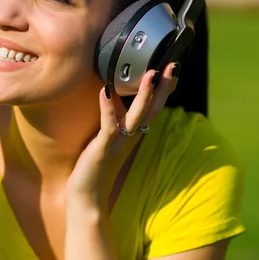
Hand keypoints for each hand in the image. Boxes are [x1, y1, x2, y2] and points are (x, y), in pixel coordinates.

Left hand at [66, 63, 179, 210]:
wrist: (86, 194)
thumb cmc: (95, 162)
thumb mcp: (107, 134)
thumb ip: (114, 115)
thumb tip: (111, 90)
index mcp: (133, 132)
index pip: (153, 106)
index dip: (163, 88)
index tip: (172, 66)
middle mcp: (130, 136)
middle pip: (152, 109)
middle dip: (162, 87)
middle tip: (171, 65)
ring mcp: (118, 143)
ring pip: (136, 116)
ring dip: (143, 96)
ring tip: (149, 74)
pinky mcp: (103, 149)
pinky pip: (108, 126)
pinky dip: (108, 109)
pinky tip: (105, 91)